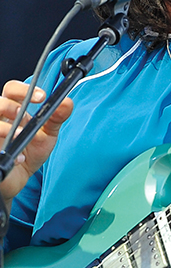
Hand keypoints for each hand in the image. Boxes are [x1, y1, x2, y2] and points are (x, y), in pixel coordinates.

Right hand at [0, 80, 72, 208]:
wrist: (20, 178)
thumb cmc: (30, 152)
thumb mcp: (47, 134)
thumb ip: (57, 117)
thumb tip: (67, 102)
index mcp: (12, 110)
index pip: (12, 89)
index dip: (24, 89)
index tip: (42, 97)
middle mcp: (0, 120)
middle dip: (11, 106)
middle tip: (24, 113)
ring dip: (4, 128)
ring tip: (20, 135)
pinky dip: (5, 152)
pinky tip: (19, 159)